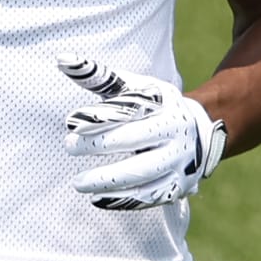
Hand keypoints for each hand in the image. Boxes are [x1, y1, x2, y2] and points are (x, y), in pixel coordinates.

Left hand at [58, 55, 227, 210]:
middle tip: (68, 145)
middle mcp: (175, 132)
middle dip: (99, 145)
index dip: (100, 116)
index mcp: (164, 105)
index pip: (130, 109)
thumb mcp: (134, 87)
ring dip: (108, 181)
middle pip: (135, 140)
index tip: (70, 122)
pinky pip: (148, 197)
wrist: (199, 133)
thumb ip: (99, 76)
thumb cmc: (154, 107)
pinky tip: (97, 199)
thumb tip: (61, 60)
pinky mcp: (177, 186)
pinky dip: (122, 200)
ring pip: (142, 175)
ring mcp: (178, 162)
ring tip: (78, 183)